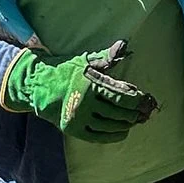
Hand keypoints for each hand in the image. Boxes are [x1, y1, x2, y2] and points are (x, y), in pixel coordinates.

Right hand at [2, 41, 157, 142]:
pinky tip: (122, 132)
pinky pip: (97, 136)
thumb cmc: (65, 70)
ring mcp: (78, 118)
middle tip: (146, 113)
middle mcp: (85, 102)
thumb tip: (124, 45)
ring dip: (126, 124)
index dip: (136, 99)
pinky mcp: (72, 129)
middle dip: (134, 113)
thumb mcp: (86, 61)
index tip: (146, 99)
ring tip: (136, 121)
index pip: (120, 94)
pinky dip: (112, 136)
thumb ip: (107, 57)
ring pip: (109, 125)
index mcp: (91, 84)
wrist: (37, 86)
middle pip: (118, 111)